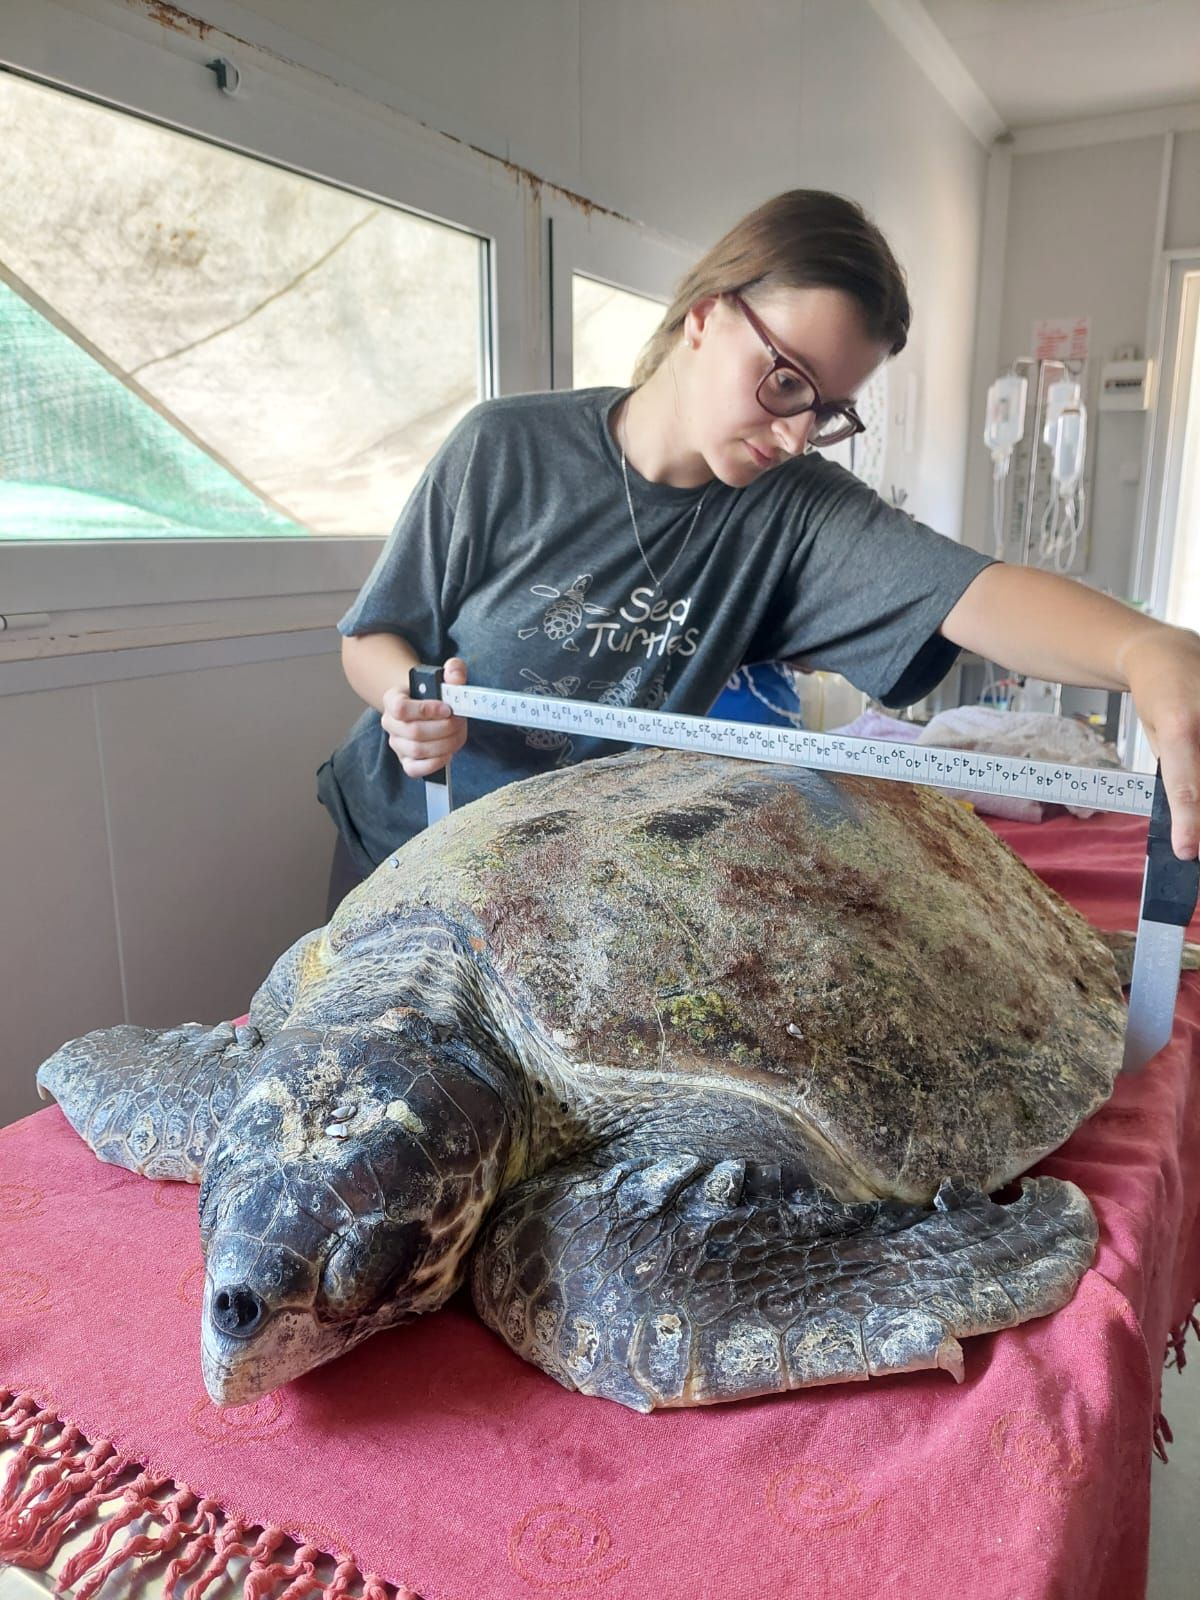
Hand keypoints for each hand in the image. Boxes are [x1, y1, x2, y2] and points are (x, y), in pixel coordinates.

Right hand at [380, 657, 468, 777]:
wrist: (426, 709)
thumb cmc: (434, 694)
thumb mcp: (444, 677)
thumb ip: (453, 670)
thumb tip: (455, 673)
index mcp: (393, 699)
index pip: (400, 708)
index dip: (425, 710)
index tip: (446, 709)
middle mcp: (389, 722)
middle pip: (414, 732)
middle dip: (443, 728)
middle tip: (459, 722)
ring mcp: (396, 743)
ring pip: (417, 750)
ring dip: (444, 744)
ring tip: (457, 735)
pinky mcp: (405, 761)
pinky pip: (414, 769)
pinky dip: (434, 763)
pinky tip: (448, 753)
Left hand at [1119, 625, 1199, 857]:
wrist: (1168, 652)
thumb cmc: (1157, 699)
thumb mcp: (1157, 738)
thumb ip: (1179, 772)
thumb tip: (1192, 818)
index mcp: (1178, 729)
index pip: (1187, 789)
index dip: (1190, 826)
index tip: (1187, 853)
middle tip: (1198, 842)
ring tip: (1194, 817)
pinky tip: (1199, 764)